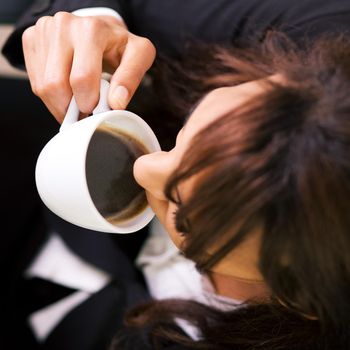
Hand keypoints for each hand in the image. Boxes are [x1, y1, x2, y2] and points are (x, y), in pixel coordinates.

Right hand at [22, 12, 155, 121]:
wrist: (101, 30)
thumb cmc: (120, 45)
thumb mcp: (139, 56)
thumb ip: (131, 79)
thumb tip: (116, 103)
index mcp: (92, 30)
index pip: (82, 78)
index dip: (88, 103)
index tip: (96, 110)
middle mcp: (64, 25)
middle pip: (57, 84)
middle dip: (72, 108)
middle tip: (86, 112)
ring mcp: (44, 31)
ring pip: (43, 87)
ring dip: (60, 106)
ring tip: (77, 103)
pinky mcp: (31, 39)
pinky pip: (36, 82)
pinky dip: (51, 97)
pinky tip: (67, 93)